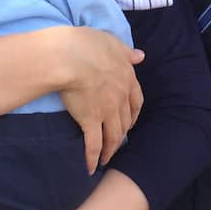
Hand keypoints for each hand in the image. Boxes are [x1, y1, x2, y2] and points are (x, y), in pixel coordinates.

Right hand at [54, 27, 143, 172]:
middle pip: (125, 121)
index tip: (130, 122)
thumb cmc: (87, 44)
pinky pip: (94, 145)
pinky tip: (90, 167)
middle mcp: (120, 97)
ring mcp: (107, 111)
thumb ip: (125, 52)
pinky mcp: (90, 120)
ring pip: (113, 136)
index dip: (133, 114)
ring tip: (106, 160)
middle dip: (122, 134)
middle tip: (117, 143)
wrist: (69, 57)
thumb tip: (141, 56)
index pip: (136, 101)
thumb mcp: (111, 42)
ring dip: (111, 150)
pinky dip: (93, 158)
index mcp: (127, 78)